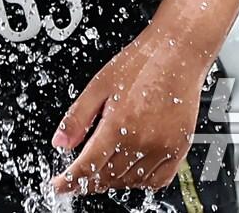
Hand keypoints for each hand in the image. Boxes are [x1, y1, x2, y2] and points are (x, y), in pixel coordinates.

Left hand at [50, 27, 209, 195]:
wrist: (177, 53)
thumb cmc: (141, 63)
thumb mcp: (99, 85)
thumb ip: (77, 117)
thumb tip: (60, 142)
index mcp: (118, 124)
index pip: (88, 166)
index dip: (70, 181)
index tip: (60, 186)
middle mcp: (141, 141)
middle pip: (108, 177)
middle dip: (89, 180)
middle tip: (79, 176)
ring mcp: (162, 147)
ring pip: (130, 181)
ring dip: (112, 181)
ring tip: (103, 170)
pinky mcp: (179, 149)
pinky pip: (157, 180)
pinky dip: (140, 181)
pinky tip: (130, 170)